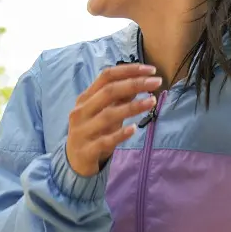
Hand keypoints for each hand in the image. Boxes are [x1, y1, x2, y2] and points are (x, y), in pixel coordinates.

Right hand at [65, 63, 160, 177]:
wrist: (74, 161)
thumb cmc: (92, 131)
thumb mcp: (103, 112)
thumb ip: (119, 98)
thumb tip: (140, 81)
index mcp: (85, 98)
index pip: (106, 76)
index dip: (129, 70)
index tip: (151, 70)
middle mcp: (81, 111)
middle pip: (108, 92)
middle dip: (134, 84)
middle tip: (156, 82)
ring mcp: (82, 131)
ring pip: (108, 115)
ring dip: (132, 107)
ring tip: (152, 102)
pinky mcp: (87, 150)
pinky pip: (105, 140)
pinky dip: (120, 134)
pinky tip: (134, 129)